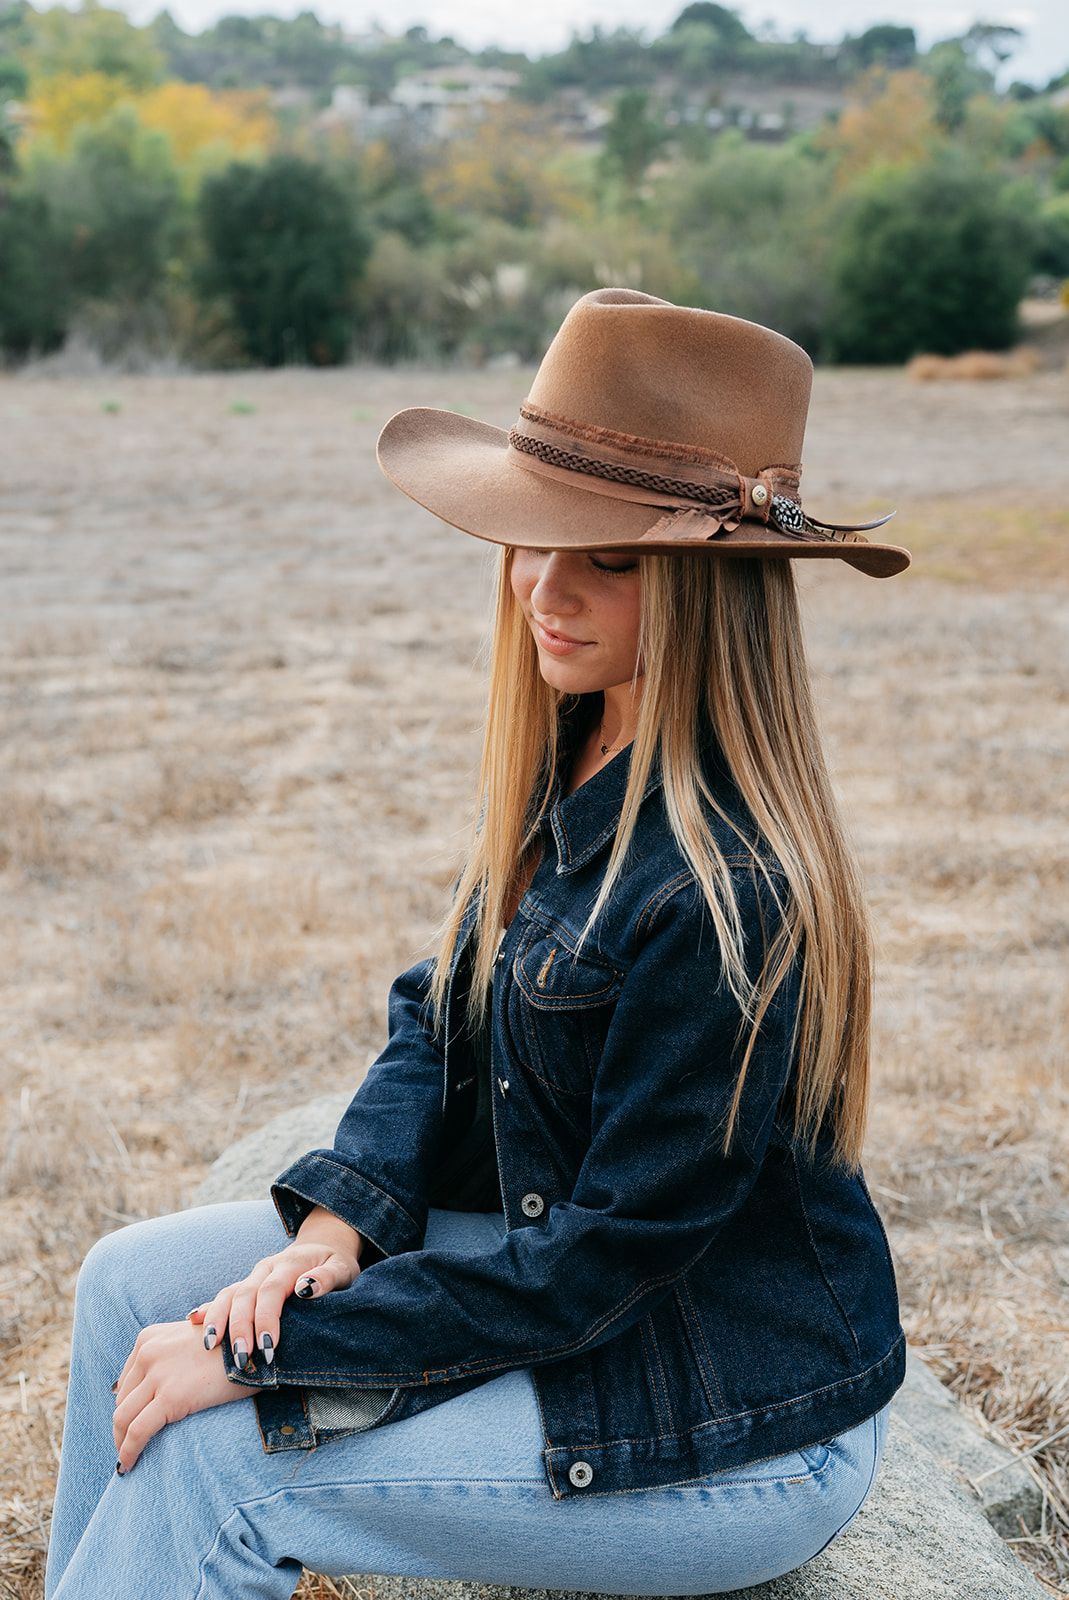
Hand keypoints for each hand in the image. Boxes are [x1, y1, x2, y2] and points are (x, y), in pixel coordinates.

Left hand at [112, 1318, 254, 1471]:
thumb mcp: (190, 1341)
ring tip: (127, 1460)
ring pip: (123, 1418)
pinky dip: (128, 1452)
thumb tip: (155, 1386)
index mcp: (149, 1337)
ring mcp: (158, 1374)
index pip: (125, 1380)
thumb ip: (168, 1355)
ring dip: (121, 1443)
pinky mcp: (170, 1398)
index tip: (130, 1424)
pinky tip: (128, 1465)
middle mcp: (148, 1352)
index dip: (126, 1406)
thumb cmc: (230, 1350)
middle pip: (121, 1400)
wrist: (255, 1351)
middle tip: (128, 1446)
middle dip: (122, 1426)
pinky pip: (137, 1432)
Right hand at [186, 1220, 362, 1373]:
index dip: (266, 1318)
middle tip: (241, 1358)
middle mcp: (267, 1268)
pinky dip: (210, 1309)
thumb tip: (305, 1288)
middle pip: (245, 1294)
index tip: (267, 1347)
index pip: (272, 1290)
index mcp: (290, 1264)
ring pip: (229, 1294)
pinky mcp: (247, 1285)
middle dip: (239, 1327)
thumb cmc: (335, 1264)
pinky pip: (225, 1295)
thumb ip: (327, 1277)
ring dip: (218, 1320)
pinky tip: (194, 1323)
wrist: (323, 1246)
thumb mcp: (342, 1268)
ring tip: (210, 1347)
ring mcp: (254, 1276)